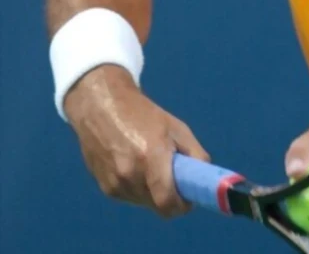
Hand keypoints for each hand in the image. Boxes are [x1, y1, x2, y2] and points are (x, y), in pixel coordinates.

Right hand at [64, 64, 208, 216]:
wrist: (101, 107)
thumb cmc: (143, 114)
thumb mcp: (176, 127)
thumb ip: (195, 153)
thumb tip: (203, 177)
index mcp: (151, 157)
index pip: (167, 202)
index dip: (181, 206)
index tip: (189, 198)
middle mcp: (130, 175)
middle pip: (157, 205)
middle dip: (169, 196)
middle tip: (173, 177)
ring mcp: (115, 184)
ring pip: (143, 203)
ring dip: (152, 193)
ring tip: (150, 166)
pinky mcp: (104, 189)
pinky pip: (129, 197)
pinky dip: (137, 189)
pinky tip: (133, 166)